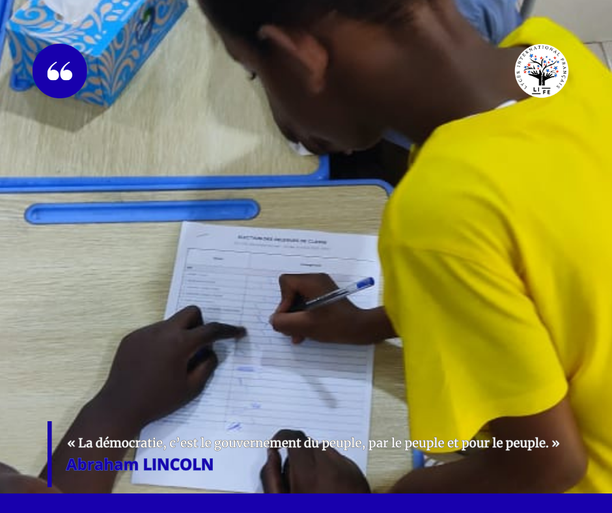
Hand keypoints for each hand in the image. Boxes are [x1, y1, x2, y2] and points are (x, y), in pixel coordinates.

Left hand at [95, 306, 245, 428]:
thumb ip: (207, 366)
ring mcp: (145, 332)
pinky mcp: (132, 337)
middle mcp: (162, 331)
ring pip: (171, 323)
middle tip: (200, 345)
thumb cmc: (158, 400)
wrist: (119, 407)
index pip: (210, 330)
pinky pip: (154, 332)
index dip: (228, 331)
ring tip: (173, 361)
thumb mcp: (191, 388)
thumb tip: (211, 351)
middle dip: (201, 324)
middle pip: (191, 312)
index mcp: (179, 343)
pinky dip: (162, 342)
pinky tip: (155, 363)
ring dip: (180, 335)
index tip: (238, 332)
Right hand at [261, 430, 370, 492]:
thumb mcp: (283, 504)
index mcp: (308, 471)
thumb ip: (271, 477)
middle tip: (294, 479)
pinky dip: (331, 468)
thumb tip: (272, 454)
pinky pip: (340, 460)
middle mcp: (329, 464)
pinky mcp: (358, 474)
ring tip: (313, 487)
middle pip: (308, 445)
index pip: (294, 437)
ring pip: (324, 451)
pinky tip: (329, 490)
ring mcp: (346, 468)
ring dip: (314, 461)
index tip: (276, 448)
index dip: (282, 438)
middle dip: (297, 455)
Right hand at [270, 273, 389, 344]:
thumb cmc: (335, 324)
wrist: (361, 329)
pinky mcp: (326, 298)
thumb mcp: (305, 325)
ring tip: (297, 336)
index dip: (283, 301)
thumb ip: (284, 322)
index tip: (289, 318)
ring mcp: (322, 289)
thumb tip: (274, 320)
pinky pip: (308, 305)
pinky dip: (304, 318)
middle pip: (291, 292)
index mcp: (311, 281)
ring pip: (299, 301)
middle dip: (288, 313)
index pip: (286, 283)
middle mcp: (316, 281)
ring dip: (295, 318)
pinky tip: (304, 334)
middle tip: (290, 330)